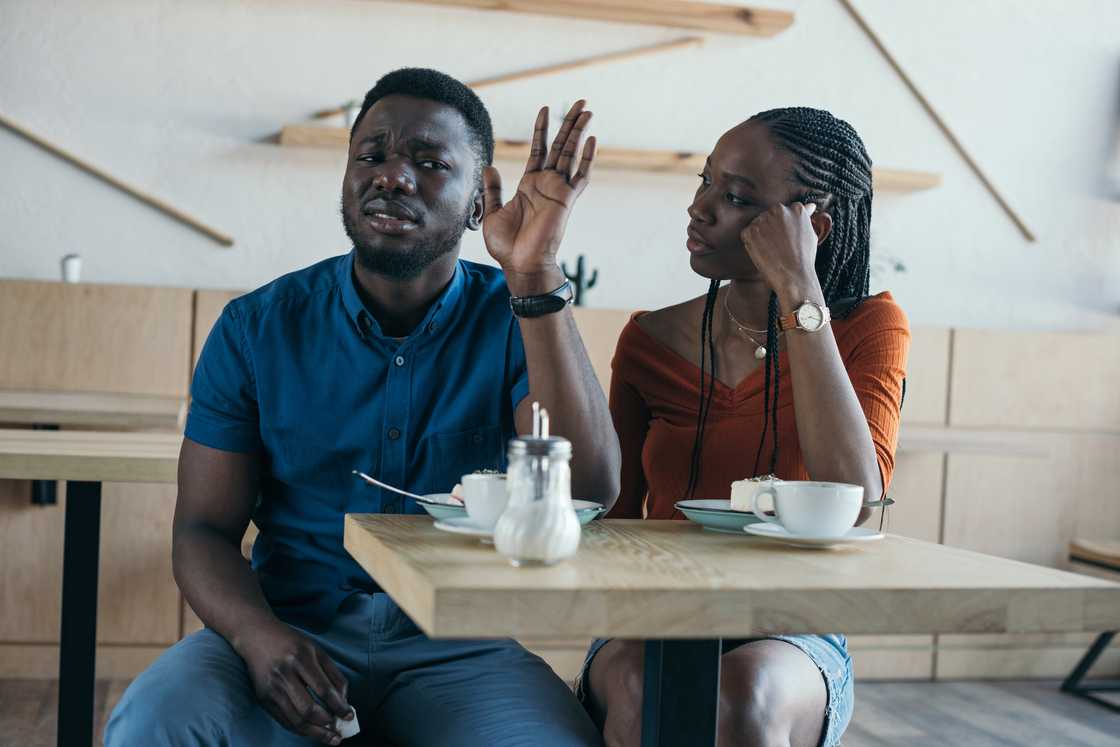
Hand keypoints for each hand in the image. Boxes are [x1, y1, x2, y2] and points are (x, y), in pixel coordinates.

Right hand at [239, 622, 352, 744]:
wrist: (255, 635)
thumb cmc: (291, 642)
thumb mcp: (316, 650)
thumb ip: (332, 674)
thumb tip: (343, 701)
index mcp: (301, 658)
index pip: (324, 690)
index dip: (339, 706)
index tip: (349, 716)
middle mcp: (284, 674)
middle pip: (308, 709)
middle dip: (327, 724)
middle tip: (339, 733)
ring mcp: (271, 688)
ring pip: (295, 719)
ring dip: (314, 733)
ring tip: (329, 738)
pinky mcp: (262, 698)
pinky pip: (283, 720)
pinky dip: (299, 729)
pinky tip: (311, 731)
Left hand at [482, 101, 595, 294]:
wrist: (519, 264)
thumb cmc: (506, 245)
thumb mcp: (492, 213)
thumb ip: (493, 190)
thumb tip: (489, 167)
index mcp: (530, 185)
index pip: (539, 149)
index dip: (542, 129)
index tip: (545, 109)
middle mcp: (546, 184)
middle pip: (560, 146)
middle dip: (569, 123)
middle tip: (580, 103)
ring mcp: (558, 191)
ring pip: (571, 154)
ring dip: (579, 132)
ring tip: (587, 110)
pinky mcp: (566, 200)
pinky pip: (580, 176)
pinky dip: (587, 158)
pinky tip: (592, 140)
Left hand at [740, 202, 824, 307]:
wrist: (793, 276)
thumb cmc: (804, 259)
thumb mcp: (811, 234)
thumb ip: (807, 218)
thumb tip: (811, 206)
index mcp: (796, 209)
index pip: (787, 212)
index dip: (785, 227)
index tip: (786, 238)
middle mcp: (779, 210)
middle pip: (771, 216)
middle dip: (772, 228)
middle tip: (778, 246)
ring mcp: (764, 219)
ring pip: (759, 224)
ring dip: (762, 235)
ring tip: (771, 251)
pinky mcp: (750, 231)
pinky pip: (748, 234)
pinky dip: (752, 243)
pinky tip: (763, 252)